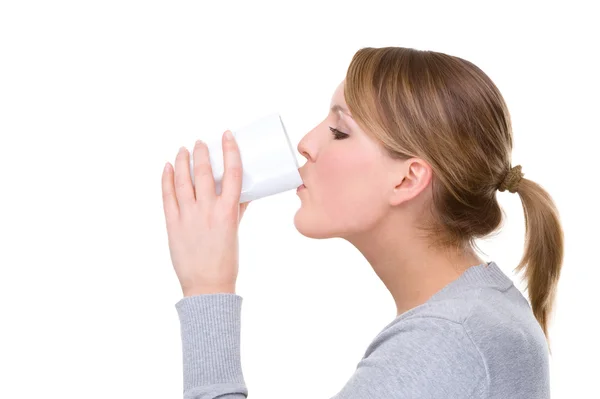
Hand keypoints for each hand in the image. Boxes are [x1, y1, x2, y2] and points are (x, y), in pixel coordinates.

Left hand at [161, 130, 250, 295]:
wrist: (207, 285)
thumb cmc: (226, 261)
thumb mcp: (235, 231)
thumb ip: (237, 210)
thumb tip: (245, 193)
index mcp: (228, 212)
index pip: (232, 173)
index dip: (230, 150)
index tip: (227, 136)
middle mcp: (208, 211)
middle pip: (203, 172)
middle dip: (201, 153)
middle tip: (200, 142)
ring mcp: (188, 217)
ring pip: (183, 181)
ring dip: (182, 161)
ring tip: (183, 149)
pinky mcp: (173, 224)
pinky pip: (167, 196)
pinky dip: (166, 179)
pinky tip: (168, 167)